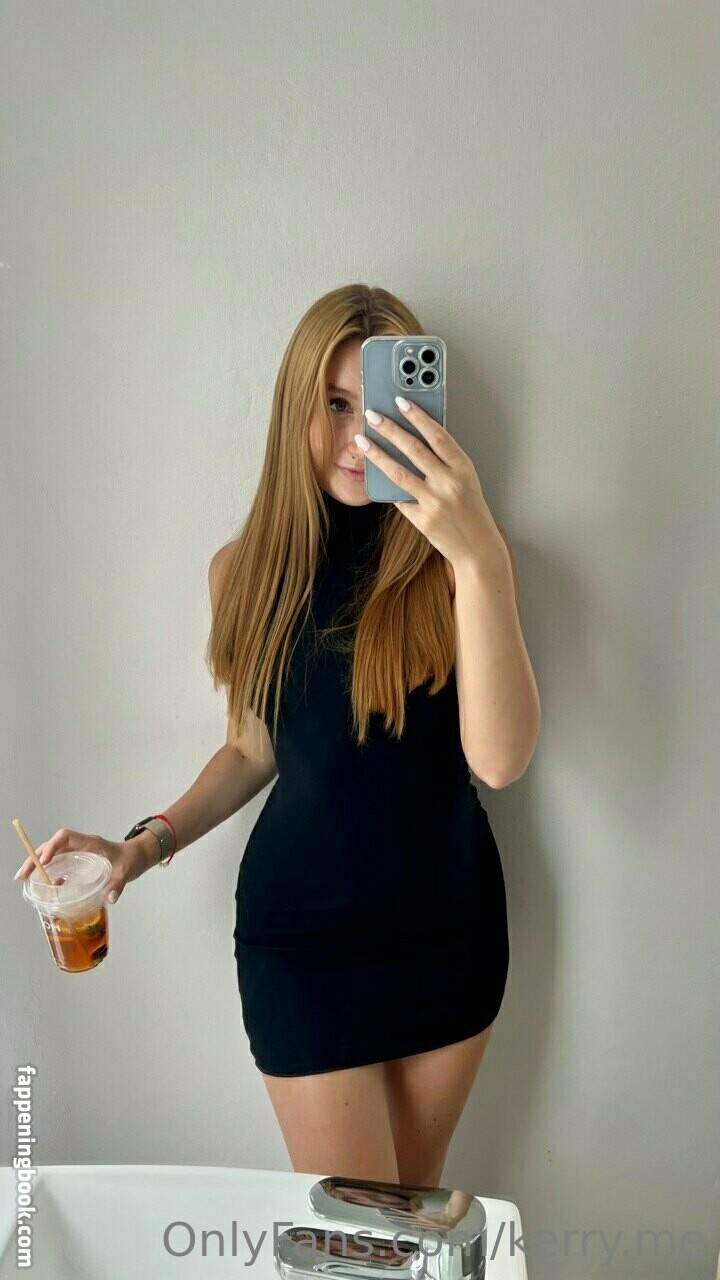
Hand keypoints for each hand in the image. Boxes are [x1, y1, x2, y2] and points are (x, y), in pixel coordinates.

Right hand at [13, 827, 157, 903]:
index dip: (51, 846)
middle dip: (35, 858)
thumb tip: (110, 898)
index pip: (65, 837)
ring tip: (25, 879)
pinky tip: (44, 887)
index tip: (43, 861)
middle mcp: (80, 845)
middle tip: (22, 875)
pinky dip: (49, 873)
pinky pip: (59, 864)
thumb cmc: (131, 859)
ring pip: (52, 855)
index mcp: (90, 843)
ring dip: (37, 865)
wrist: (137, 857)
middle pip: (52, 846)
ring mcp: (78, 853)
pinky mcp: (78, 862)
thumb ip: (118, 884)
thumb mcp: (126, 871)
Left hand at [357, 398, 505, 567]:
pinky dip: (389, 487)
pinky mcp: (423, 520)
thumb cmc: (472, 511)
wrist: (478, 548)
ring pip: (399, 472)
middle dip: (390, 429)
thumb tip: (416, 440)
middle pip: (414, 449)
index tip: (401, 402)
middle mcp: (450, 483)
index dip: (418, 417)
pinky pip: (400, 499)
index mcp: (464, 468)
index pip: (438, 436)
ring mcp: (435, 502)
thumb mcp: (466, 481)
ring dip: (377, 454)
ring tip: (362, 441)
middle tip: (372, 415)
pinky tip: (375, 475)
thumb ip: (445, 462)